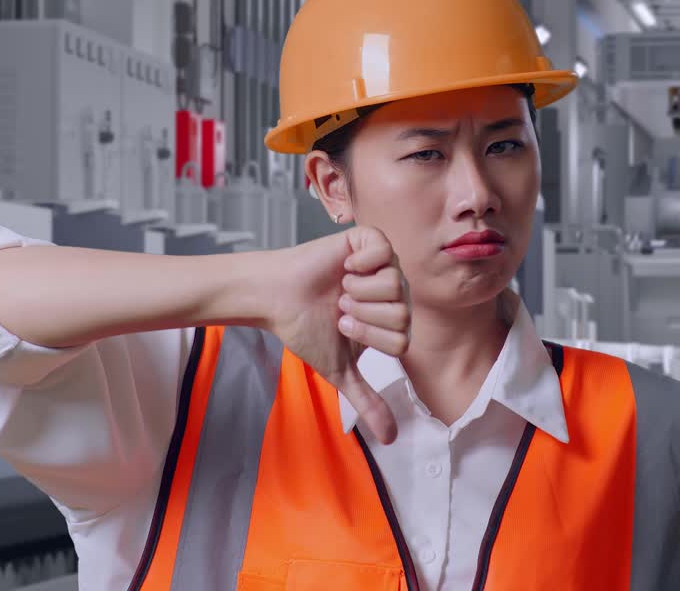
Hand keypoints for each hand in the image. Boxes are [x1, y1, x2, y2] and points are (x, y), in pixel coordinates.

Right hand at [266, 225, 410, 443]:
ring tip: (340, 288)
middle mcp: (393, 292)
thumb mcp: (340, 369)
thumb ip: (367, 400)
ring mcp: (383, 264)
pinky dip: (360, 263)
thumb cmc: (306, 328)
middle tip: (340, 307)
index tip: (342, 326)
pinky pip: (383, 252)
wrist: (278, 297)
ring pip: (395, 284)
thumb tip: (390, 439)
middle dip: (363, 315)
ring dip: (359, 291)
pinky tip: (345, 267)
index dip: (369, 337)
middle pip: (402, 313)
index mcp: (391, 320)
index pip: (402, 340)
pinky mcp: (368, 240)